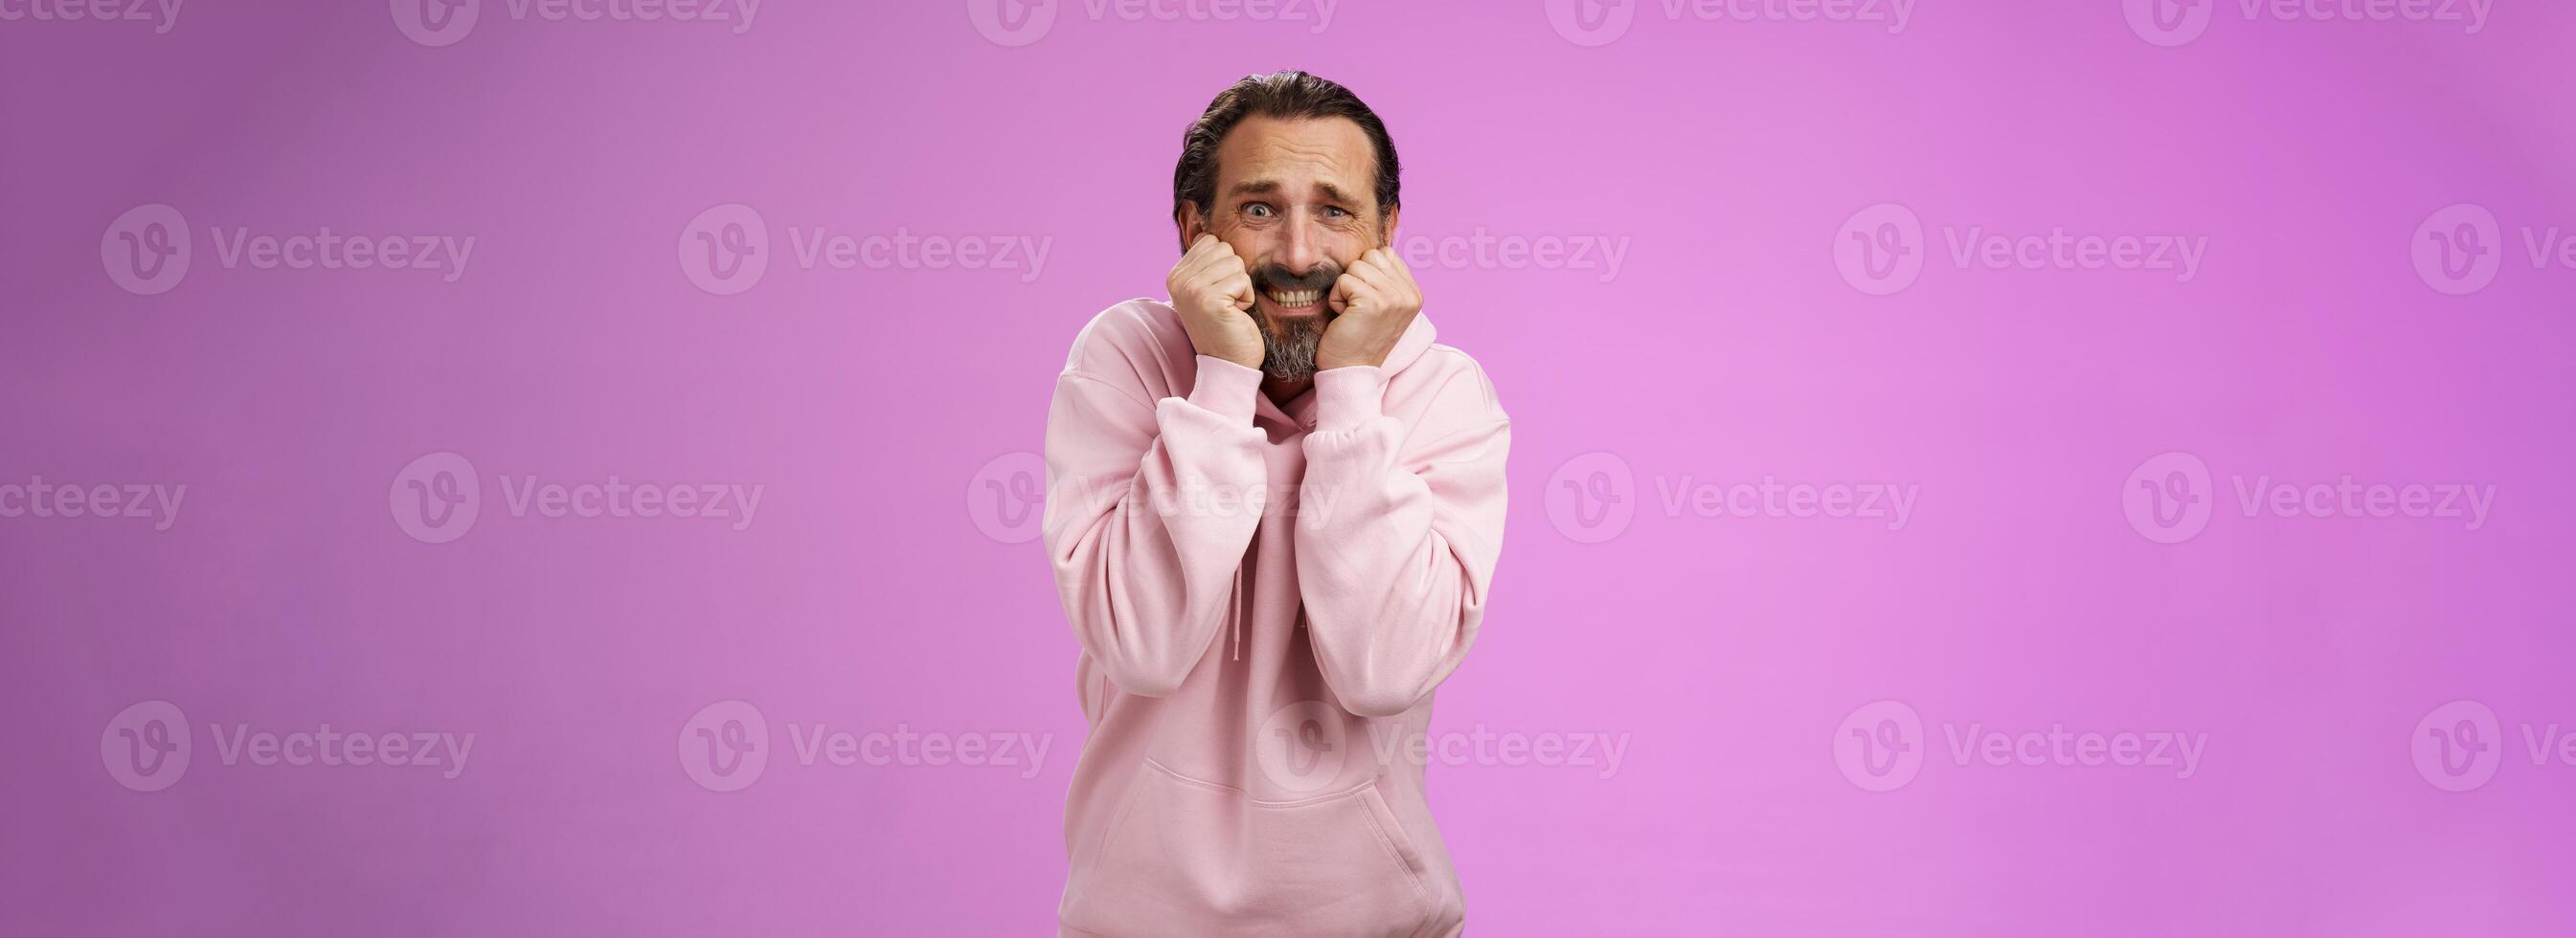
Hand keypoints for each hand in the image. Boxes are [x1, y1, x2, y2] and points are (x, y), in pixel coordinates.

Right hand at [1167, 235, 1263, 369]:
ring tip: (1231, 308)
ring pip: (1236, 263)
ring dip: (1241, 287)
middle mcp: (1178, 280)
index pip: (1211, 241)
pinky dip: (1246, 298)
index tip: (1218, 292)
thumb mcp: (1209, 288)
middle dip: (1234, 274)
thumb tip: (1209, 228)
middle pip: (1225, 249)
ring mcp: (1191, 290)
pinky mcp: (1209, 300)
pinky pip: (1242, 281)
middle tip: (1226, 302)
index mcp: (1175, 274)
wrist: (1227, 363)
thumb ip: (1207, 262)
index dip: (1224, 265)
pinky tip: (1235, 315)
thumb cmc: (1226, 324)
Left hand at [1317, 248, 1421, 370]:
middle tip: (1358, 308)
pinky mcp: (1373, 302)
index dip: (1368, 273)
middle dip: (1356, 279)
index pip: (1386, 253)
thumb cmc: (1360, 338)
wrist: (1351, 371)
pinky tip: (1345, 318)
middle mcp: (1409, 295)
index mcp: (1414, 294)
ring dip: (1345, 289)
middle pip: (1371, 256)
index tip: (1367, 302)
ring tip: (1351, 313)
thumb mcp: (1384, 306)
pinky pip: (1344, 280)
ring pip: (1356, 266)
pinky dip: (1337, 298)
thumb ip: (1386, 279)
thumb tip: (1374, 252)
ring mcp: (1393, 298)